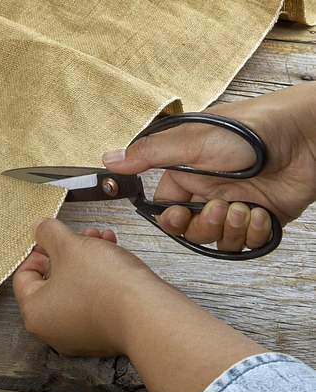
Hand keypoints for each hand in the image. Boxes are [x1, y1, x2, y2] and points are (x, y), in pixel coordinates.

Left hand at [14, 218, 265, 391]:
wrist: (146, 311)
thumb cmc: (103, 281)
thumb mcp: (70, 246)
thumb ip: (48, 233)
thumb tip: (37, 227)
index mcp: (36, 312)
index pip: (24, 276)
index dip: (38, 250)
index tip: (53, 237)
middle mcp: (55, 328)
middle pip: (54, 279)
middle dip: (71, 249)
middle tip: (84, 234)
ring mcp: (81, 332)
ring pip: (77, 285)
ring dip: (89, 257)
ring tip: (104, 238)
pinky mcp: (105, 330)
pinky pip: (95, 297)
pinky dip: (101, 275)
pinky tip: (115, 253)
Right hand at [103, 82, 315, 251]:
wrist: (303, 138)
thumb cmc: (249, 131)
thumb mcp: (191, 140)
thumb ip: (149, 154)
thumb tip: (110, 160)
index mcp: (189, 175)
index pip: (168, 208)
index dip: (172, 219)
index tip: (180, 215)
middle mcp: (210, 192)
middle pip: (193, 229)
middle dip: (205, 225)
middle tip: (219, 207)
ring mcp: (235, 206)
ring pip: (219, 239)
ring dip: (231, 229)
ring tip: (245, 207)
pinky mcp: (260, 219)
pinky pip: (247, 243)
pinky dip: (255, 233)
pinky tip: (263, 213)